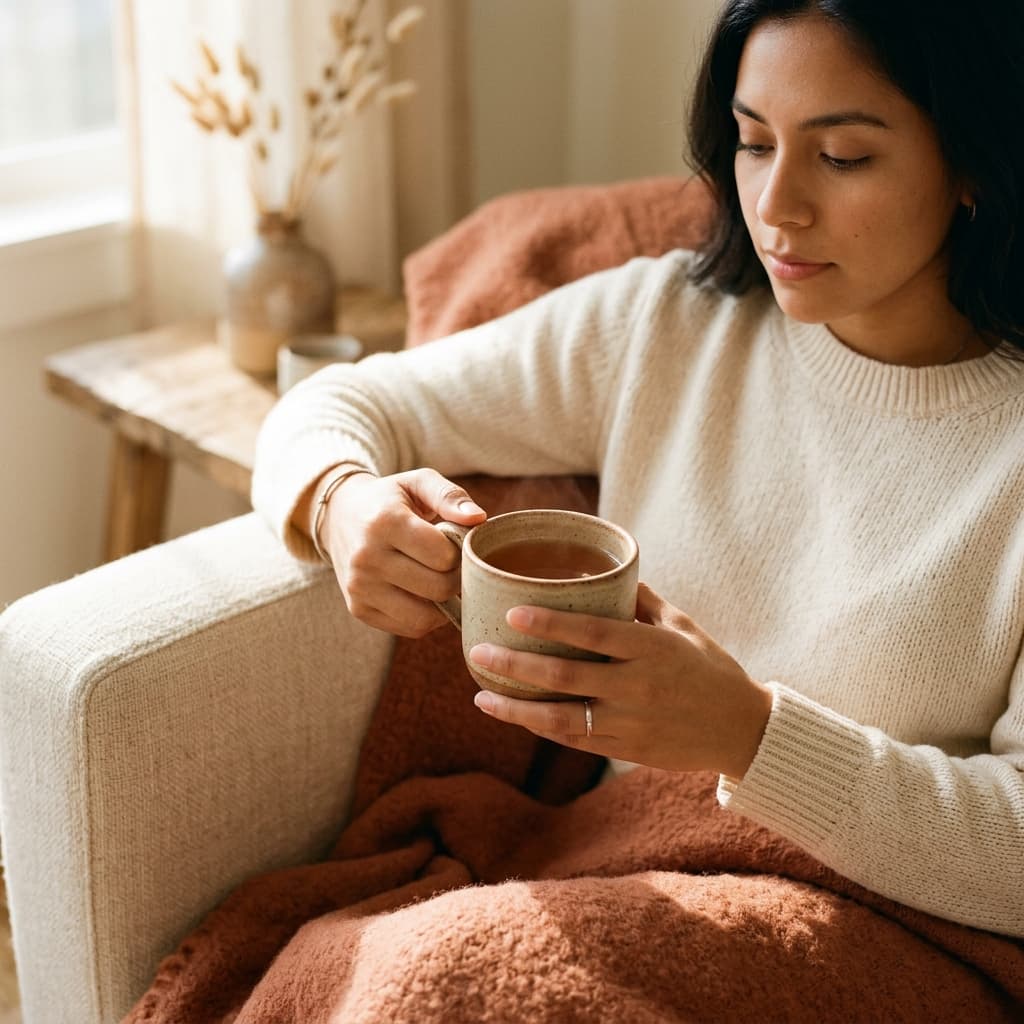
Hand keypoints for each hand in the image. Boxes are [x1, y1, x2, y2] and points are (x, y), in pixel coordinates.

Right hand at [320, 468, 485, 637]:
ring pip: (425, 617)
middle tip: (451, 564)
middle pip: (438, 588)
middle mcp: (366, 558)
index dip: (459, 551)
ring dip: (442, 604)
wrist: (339, 516)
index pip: (443, 555)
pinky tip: (423, 595)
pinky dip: (426, 617)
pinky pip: (409, 628)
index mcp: (384, 522)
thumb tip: (478, 519)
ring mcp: (359, 587)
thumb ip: (450, 496)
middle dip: (455, 577)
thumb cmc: (390, 499)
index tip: (453, 542)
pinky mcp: (358, 609)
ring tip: (439, 580)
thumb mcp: (417, 483)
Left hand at [468, 582, 771, 779]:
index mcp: (652, 650)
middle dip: (515, 665)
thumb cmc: (711, 667)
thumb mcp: (683, 626)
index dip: (550, 623)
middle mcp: (637, 688)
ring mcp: (630, 725)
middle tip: (478, 652)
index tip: (512, 613)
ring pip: (561, 718)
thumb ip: (642, 600)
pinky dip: (542, 728)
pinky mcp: (626, 750)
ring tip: (482, 696)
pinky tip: (516, 715)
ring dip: (517, 708)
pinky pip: (576, 739)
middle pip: (565, 677)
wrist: (743, 730)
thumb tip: (599, 571)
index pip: (592, 633)